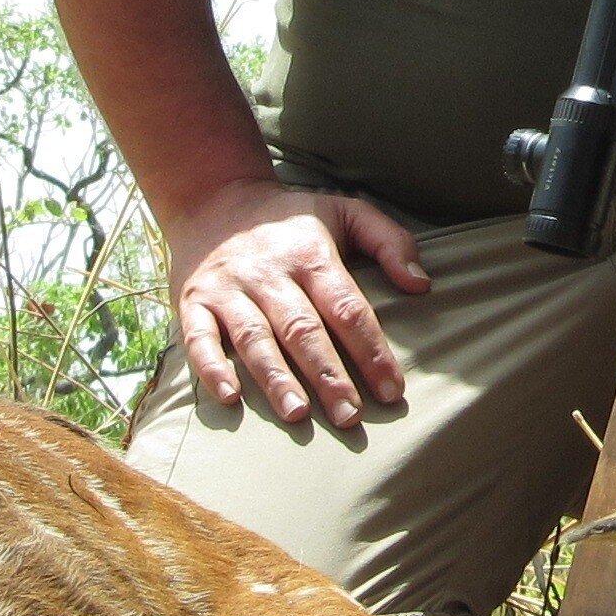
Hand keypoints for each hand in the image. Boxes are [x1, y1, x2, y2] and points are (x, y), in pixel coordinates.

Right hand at [164, 180, 430, 430]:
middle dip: (328, 375)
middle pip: (302, 329)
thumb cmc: (290, 219)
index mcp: (311, 254)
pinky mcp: (193, 301)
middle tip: (350, 417)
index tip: (392, 391)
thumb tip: (422, 285)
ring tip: (297, 414)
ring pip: (254, 338)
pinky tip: (229, 396)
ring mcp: (228, 288)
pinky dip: (211, 367)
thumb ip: (390, 241)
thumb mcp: (346, 211)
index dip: (370, 350)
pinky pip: (198, 337)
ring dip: (275, 378)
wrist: (213, 197)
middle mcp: (269, 273)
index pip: (347, 308)